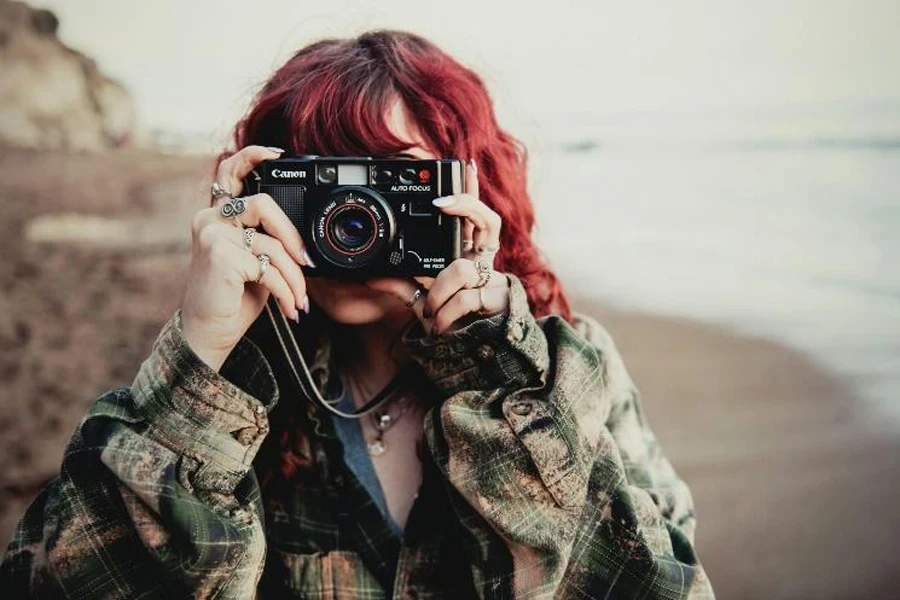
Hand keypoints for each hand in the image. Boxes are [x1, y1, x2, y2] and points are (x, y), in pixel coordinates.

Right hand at [181, 145, 315, 370]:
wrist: (208, 332)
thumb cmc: (233, 297)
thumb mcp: (254, 261)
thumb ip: (266, 239)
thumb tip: (302, 240)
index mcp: (218, 215)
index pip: (229, 172)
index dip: (252, 155)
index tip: (277, 153)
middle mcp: (210, 219)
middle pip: (263, 204)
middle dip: (293, 237)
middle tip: (307, 263)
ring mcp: (212, 235)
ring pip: (272, 244)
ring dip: (295, 277)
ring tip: (300, 299)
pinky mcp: (220, 256)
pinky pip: (269, 268)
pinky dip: (286, 290)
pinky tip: (289, 307)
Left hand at [366, 159, 509, 335]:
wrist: (471, 358)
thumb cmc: (451, 324)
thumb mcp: (421, 301)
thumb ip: (400, 286)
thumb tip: (369, 276)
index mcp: (469, 257)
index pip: (476, 217)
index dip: (473, 191)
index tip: (466, 166)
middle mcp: (485, 264)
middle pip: (489, 221)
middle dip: (465, 205)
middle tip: (440, 203)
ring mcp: (495, 281)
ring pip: (463, 267)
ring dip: (438, 291)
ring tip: (430, 311)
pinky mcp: (500, 301)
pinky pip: (466, 297)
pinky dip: (445, 313)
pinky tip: (439, 325)